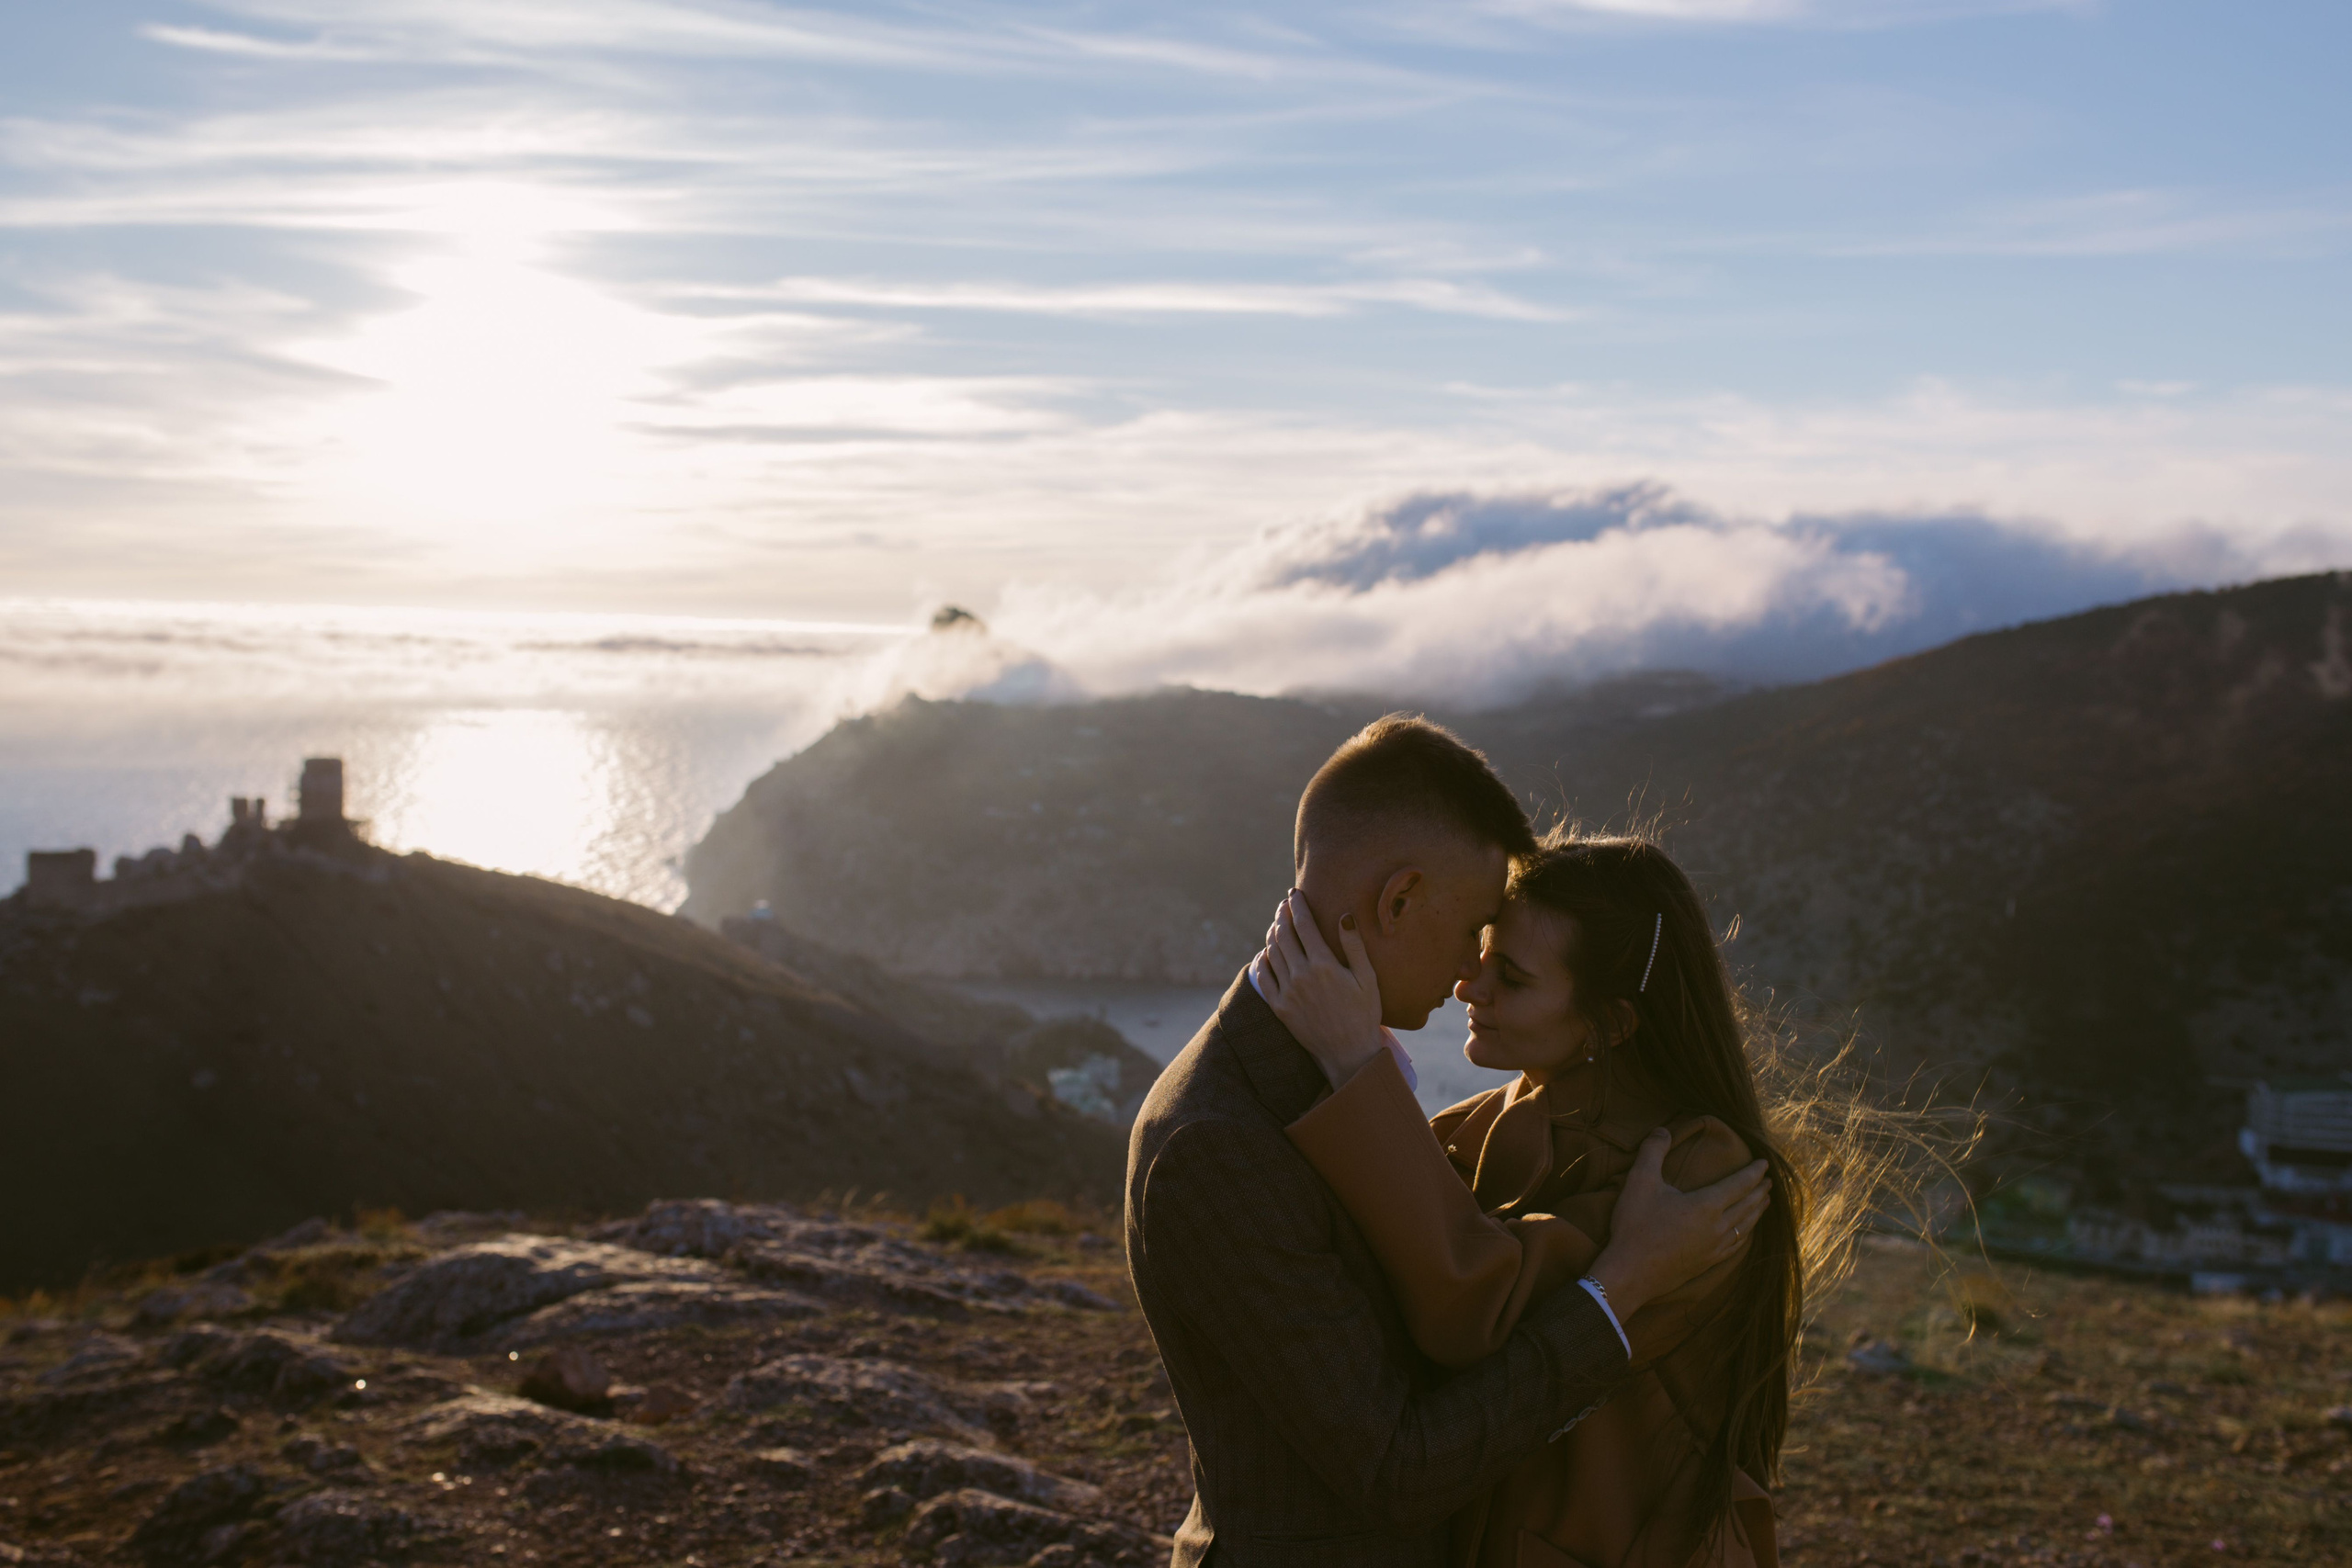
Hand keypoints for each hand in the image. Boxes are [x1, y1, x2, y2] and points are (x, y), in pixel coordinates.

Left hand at [1257, 890, 1386, 1089]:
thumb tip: (1344, 916)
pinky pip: (1263, 976)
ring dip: (1273, 933)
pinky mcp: (1279, 1007)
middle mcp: (1301, 976)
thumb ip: (1354, 946)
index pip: (1304, 925)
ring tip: (1278, 924)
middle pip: (1284, 934)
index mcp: (1324, 965)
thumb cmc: (1364, 1014)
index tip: (1295, 893)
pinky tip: (1267, 952)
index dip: (1297, 905)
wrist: (1348, 1053)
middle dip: (1283, 914)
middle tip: (1285, 904)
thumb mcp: (1367, 979)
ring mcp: (1287, 992)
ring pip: (1271, 952)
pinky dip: (1263, 959)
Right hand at [1586, 1128, 1769, 1320]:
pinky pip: (1735, 1245)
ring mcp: (1714, 1248)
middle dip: (1759, 1191)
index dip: (1753, 1172)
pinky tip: (1743, 1233)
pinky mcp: (1707, 1263)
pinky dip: (1744, 1234)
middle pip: (1747, 1205)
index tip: (1764, 1163)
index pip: (1738, 1184)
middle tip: (1769, 1182)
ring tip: (1764, 1203)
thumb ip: (1653, 1151)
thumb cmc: (1636, 1226)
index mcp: (1706, 1205)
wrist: (1630, 1273)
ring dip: (1756, 1212)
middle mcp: (1717, 1227)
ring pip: (1744, 1226)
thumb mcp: (1640, 1181)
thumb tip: (1663, 1129)